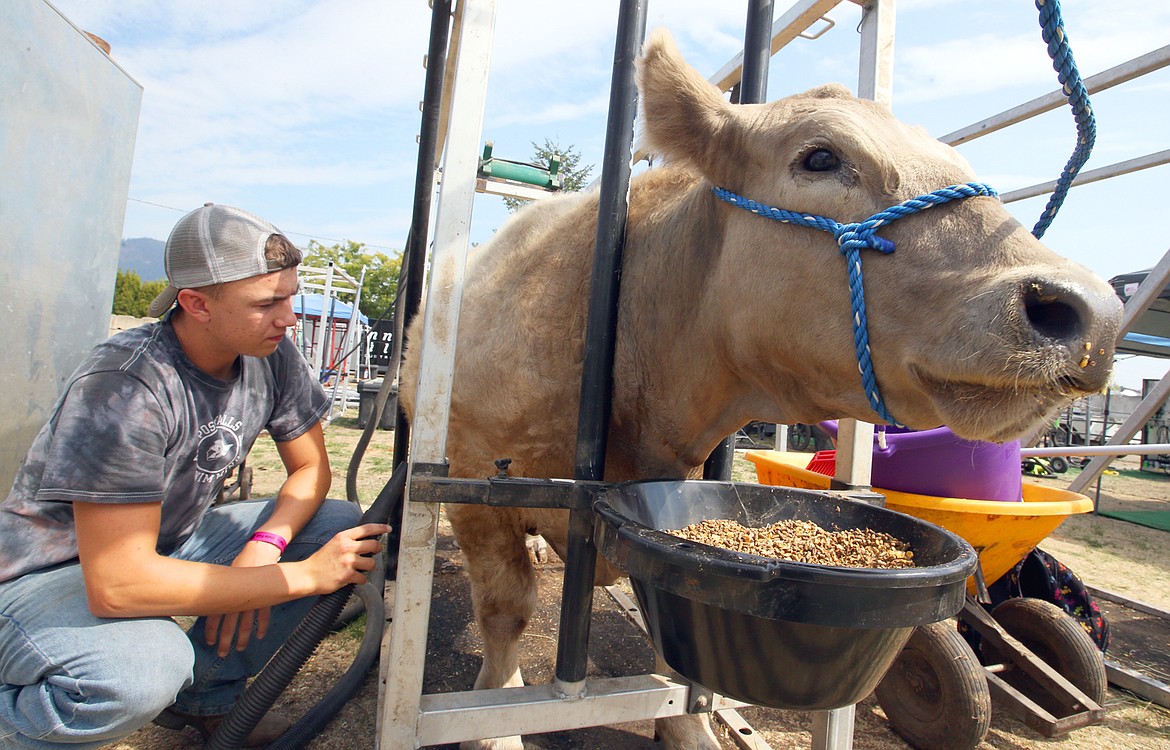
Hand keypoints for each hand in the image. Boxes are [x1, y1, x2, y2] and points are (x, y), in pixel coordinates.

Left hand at [205, 538, 282, 656]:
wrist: (261, 551)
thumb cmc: (242, 563)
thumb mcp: (226, 575)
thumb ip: (219, 590)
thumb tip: (206, 603)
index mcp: (225, 593)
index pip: (214, 618)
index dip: (211, 632)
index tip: (209, 643)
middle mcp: (237, 599)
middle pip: (229, 626)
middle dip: (225, 641)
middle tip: (222, 654)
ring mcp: (252, 599)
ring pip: (246, 624)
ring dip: (242, 638)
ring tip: (239, 649)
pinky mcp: (266, 597)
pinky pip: (264, 615)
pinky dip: (262, 626)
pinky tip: (259, 635)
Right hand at [300, 523, 390, 592]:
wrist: (307, 575)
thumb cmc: (320, 561)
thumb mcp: (334, 544)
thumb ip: (348, 541)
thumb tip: (365, 541)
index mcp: (343, 537)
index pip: (366, 528)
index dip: (380, 528)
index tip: (388, 528)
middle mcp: (346, 547)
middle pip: (374, 545)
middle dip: (377, 550)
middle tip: (373, 553)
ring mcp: (347, 561)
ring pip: (372, 564)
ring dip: (368, 568)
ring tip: (360, 569)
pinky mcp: (347, 575)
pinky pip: (364, 578)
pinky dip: (360, 580)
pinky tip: (353, 579)